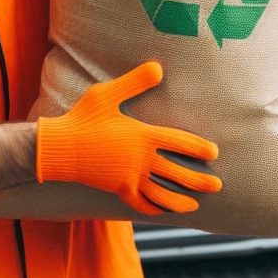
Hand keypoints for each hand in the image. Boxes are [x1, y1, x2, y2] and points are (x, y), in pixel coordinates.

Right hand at [36, 62, 221, 214]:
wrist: (60, 147)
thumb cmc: (83, 117)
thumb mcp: (106, 94)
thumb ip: (134, 81)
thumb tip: (159, 67)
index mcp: (142, 135)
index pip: (179, 143)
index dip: (198, 148)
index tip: (214, 152)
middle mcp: (140, 160)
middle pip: (177, 173)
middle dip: (200, 181)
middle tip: (217, 185)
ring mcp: (129, 178)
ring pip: (163, 194)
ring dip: (182, 200)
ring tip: (196, 205)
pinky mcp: (118, 190)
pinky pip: (141, 203)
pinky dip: (155, 208)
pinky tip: (163, 210)